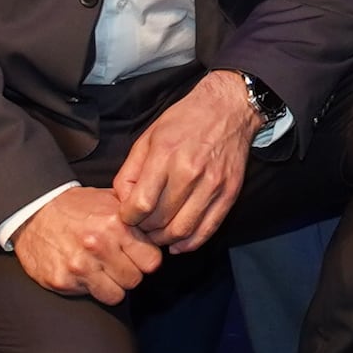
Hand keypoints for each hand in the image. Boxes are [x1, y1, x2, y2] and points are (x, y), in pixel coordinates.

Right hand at [12, 185, 163, 307]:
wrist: (32, 212)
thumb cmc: (75, 207)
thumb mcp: (109, 200)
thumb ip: (135, 215)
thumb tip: (162, 229)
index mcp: (116, 224)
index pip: (152, 261)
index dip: (146, 259)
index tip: (136, 255)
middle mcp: (99, 245)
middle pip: (136, 279)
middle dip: (129, 273)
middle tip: (117, 263)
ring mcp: (79, 265)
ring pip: (117, 295)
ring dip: (112, 285)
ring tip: (102, 270)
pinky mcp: (63, 281)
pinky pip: (92, 297)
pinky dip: (91, 289)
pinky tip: (84, 273)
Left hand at [109, 73, 263, 254]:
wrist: (229, 109)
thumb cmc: (185, 121)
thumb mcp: (148, 137)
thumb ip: (130, 171)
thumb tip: (122, 202)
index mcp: (165, 155)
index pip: (141, 204)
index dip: (128, 218)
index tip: (127, 216)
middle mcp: (190, 172)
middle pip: (160, 221)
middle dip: (145, 230)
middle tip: (141, 227)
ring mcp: (212, 185)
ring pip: (182, 230)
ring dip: (164, 240)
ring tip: (157, 234)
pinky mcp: (229, 194)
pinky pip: (207, 230)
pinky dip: (189, 243)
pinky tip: (178, 242)